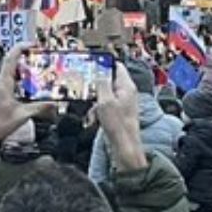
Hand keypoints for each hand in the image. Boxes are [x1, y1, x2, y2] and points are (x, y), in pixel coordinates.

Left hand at [0, 51, 44, 145]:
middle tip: (26, 87)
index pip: (12, 58)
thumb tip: (54, 105)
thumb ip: (39, 108)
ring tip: (11, 103)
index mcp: (2, 83)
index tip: (29, 45)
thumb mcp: (22, 116)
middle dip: (18, 77)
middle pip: (8, 72)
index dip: (21, 48)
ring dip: (7, 87)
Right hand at [93, 57, 146, 172]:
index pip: (117, 66)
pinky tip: (94, 118)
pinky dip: (98, 110)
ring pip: (105, 94)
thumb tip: (98, 70)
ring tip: (91, 110)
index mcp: (127, 87)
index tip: (91, 66)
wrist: (124, 147)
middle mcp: (126, 93)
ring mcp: (123, 104)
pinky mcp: (118, 114)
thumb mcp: (106, 101)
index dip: (104, 64)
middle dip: (96, 86)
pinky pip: (105, 106)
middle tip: (85, 89)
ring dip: (95, 100)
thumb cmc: (118, 126)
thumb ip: (102, 83)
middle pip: (109, 80)